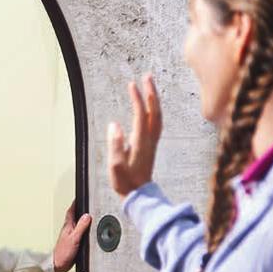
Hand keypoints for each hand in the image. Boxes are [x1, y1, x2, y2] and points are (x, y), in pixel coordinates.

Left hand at [53, 201, 91, 271]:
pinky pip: (77, 232)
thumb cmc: (63, 253)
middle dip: (78, 209)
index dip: (75, 203)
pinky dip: (81, 229)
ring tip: (85, 214)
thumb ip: (81, 226)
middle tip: (82, 203)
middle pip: (73, 216)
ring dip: (80, 218)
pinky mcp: (71, 242)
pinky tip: (84, 231)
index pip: (71, 211)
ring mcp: (69, 235)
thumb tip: (87, 216)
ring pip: (75, 223)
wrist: (58, 265)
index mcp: (68, 226)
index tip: (79, 197)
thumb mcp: (74, 238)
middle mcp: (68, 229)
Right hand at [107, 74, 162, 195]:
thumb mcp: (116, 166)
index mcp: (141, 142)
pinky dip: (155, 110)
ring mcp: (153, 142)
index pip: (141, 115)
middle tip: (147, 76)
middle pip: (154, 111)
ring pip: (158, 116)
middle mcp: (150, 139)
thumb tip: (114, 125)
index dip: (137, 99)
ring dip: (155, 100)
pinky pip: (157, 122)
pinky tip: (151, 106)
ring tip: (150, 86)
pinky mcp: (152, 145)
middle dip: (151, 93)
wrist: (139, 195)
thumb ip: (115, 145)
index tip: (131, 84)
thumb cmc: (126, 182)